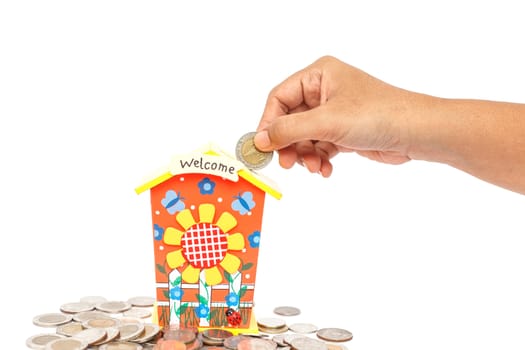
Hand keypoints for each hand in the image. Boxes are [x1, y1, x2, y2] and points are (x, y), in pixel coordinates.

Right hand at [254, 55, 413, 176]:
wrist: (416, 133)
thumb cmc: (378, 115)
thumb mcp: (326, 122)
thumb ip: (288, 130)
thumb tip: (259, 140)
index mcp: (319, 75)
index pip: (279, 97)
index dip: (268, 123)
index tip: (263, 146)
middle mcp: (324, 90)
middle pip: (290, 120)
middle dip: (289, 144)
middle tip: (287, 163)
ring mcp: (333, 112)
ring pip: (303, 137)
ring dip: (305, 155)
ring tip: (314, 167)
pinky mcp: (342, 131)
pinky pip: (319, 146)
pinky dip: (319, 159)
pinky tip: (325, 170)